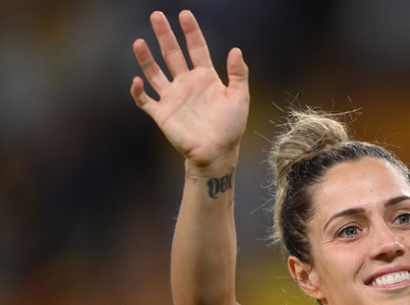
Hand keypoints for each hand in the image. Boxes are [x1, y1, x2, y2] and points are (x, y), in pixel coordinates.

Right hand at [131, 11, 249, 169]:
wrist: (217, 153)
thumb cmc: (231, 127)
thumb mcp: (240, 98)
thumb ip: (238, 74)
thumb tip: (235, 49)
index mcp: (206, 77)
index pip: (197, 48)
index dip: (191, 32)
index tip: (185, 14)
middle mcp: (186, 83)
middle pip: (172, 54)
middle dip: (164, 35)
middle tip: (156, 15)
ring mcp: (172, 97)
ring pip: (155, 72)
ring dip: (146, 58)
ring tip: (139, 42)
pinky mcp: (162, 113)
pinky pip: (145, 100)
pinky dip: (139, 91)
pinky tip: (138, 81)